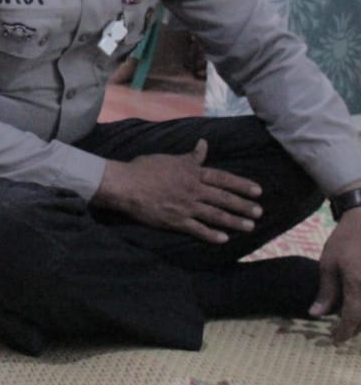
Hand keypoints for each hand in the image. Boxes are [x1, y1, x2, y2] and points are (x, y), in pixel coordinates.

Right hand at [91, 139, 262, 242]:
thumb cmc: (144, 168)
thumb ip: (190, 156)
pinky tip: (223, 239)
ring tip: (249, 226)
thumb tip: (203, 144)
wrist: (125, 185)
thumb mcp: (169, 158)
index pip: (222, 178)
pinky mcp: (175, 220)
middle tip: (259, 212)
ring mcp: (185, 206)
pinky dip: (211, 235)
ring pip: (215, 215)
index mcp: (192, 173)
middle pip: (223, 198)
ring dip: (234, 221)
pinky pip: (197, 229)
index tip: (257, 191)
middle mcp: (193, 190)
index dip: (241, 184)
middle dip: (243, 205)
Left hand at [310, 207, 360, 343]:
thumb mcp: (328, 264)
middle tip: (343, 332)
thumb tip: (316, 314)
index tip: (335, 340)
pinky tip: (359, 305)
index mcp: (357, 283)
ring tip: (352, 321)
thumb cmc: (344, 241)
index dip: (344, 332)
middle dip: (356, 329)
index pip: (353, 318)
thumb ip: (326, 292)